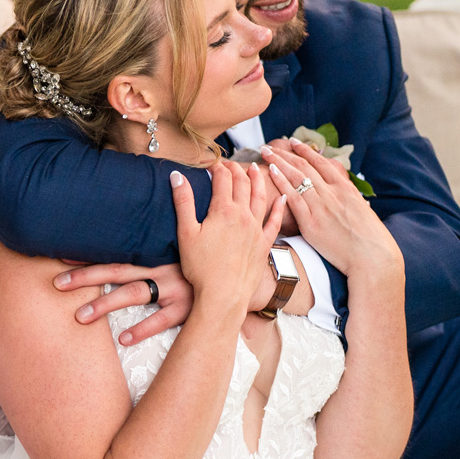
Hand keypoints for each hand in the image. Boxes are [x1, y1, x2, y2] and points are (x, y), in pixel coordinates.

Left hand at [53, 262, 192, 345]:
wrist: (234, 275)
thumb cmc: (197, 263)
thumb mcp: (174, 250)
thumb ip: (147, 250)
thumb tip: (116, 255)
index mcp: (153, 252)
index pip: (113, 252)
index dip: (87, 255)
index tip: (59, 257)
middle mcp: (160, 267)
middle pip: (115, 271)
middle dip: (85, 277)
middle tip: (57, 284)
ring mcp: (174, 288)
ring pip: (133, 294)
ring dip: (104, 304)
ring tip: (79, 316)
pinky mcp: (187, 308)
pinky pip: (162, 320)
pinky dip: (143, 329)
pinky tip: (123, 338)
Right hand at [172, 162, 285, 318]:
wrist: (223, 295)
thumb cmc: (201, 267)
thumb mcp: (186, 232)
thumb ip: (183, 202)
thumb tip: (177, 175)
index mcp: (223, 210)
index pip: (223, 180)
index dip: (218, 168)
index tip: (213, 163)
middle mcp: (243, 216)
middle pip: (242, 184)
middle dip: (236, 170)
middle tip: (231, 164)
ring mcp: (256, 230)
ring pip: (260, 197)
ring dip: (258, 180)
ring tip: (256, 169)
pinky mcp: (264, 244)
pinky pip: (275, 221)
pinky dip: (279, 207)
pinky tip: (282, 198)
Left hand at [262, 139, 400, 276]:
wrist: (371, 255)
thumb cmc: (369, 237)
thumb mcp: (361, 209)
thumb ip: (348, 198)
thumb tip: (344, 192)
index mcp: (344, 188)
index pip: (321, 163)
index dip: (305, 151)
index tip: (293, 142)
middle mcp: (332, 192)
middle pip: (304, 166)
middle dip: (285, 153)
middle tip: (269, 145)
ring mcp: (320, 206)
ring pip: (296, 177)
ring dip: (278, 162)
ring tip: (265, 153)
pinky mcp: (311, 221)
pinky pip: (292, 197)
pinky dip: (281, 181)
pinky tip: (271, 172)